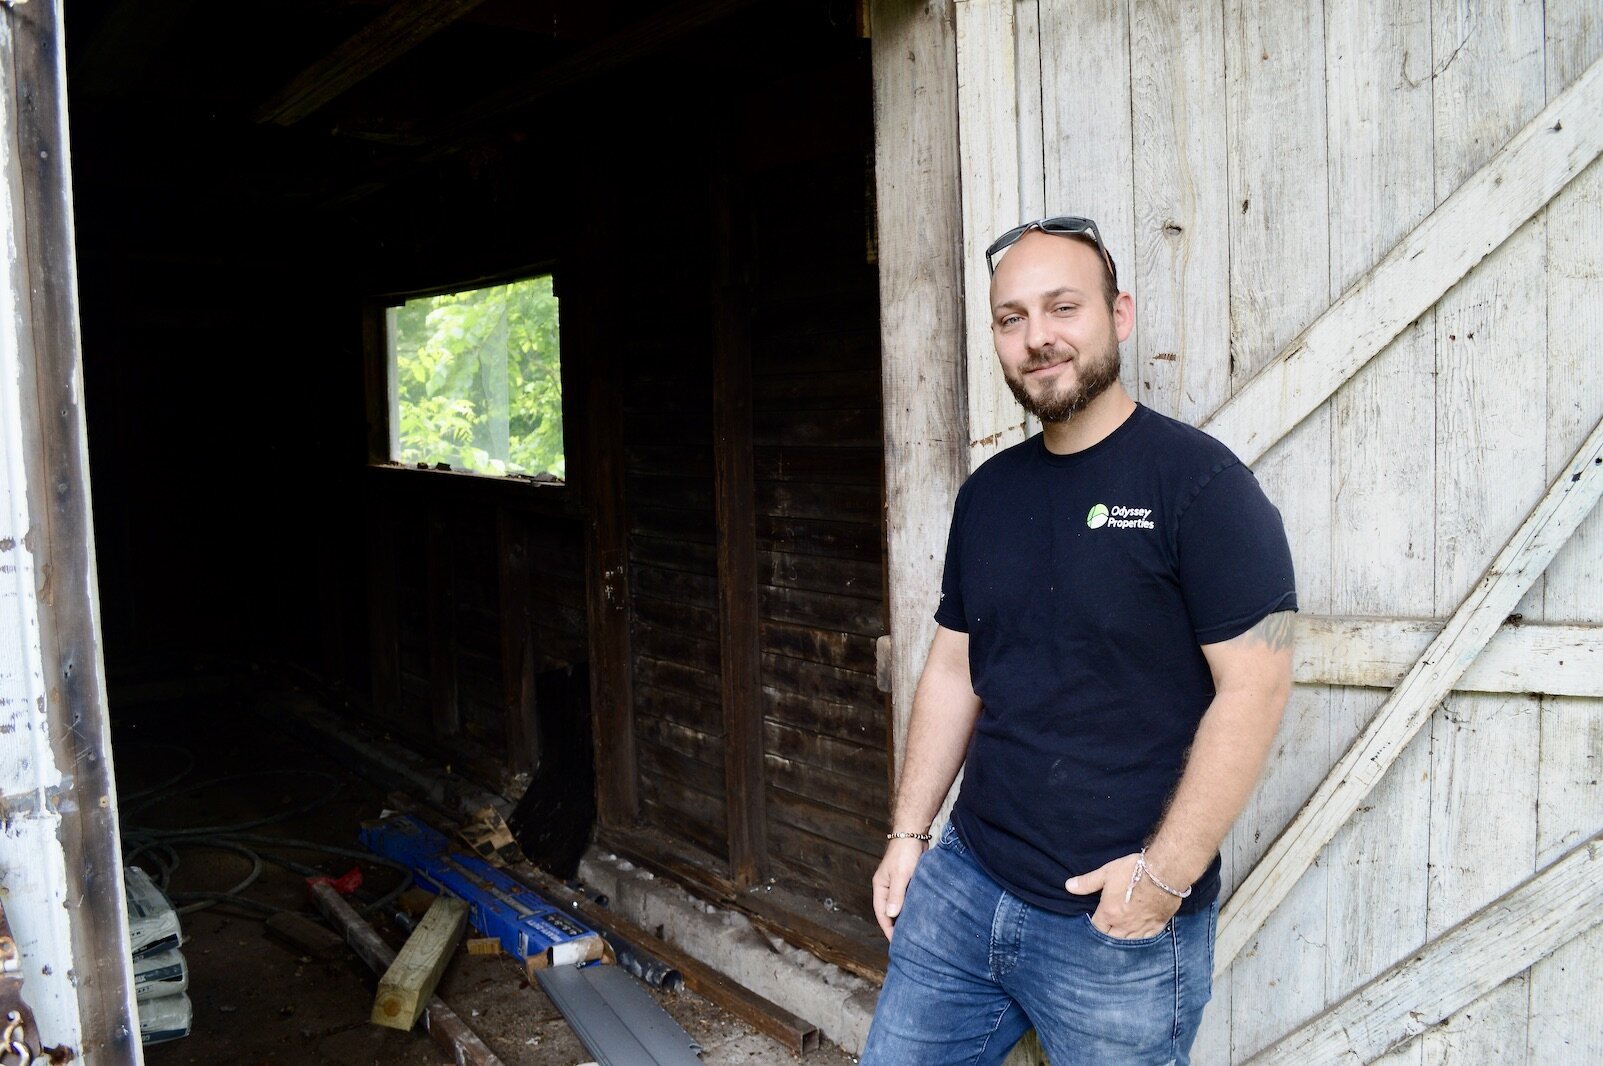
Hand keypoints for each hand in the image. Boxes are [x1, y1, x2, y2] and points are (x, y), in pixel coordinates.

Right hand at [871, 837, 927, 939]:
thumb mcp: (900, 875)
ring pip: (901, 905)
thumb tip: (892, 915)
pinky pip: (909, 899)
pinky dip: (913, 907)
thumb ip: (896, 895)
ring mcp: (898, 884)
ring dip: (906, 917)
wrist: (914, 833)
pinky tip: (921, 915)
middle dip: (896, 926)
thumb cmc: (905, 852)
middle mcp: (887, 887)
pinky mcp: (909, 881)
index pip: (881, 913)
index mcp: (881, 887)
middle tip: (906, 942)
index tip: (897, 943)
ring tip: (915, 933)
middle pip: (890, 911)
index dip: (888, 928)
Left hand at [1066, 853, 1181, 938]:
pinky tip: (1139, 935)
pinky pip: (1146, 939)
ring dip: (1123, 940)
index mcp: (1109, 914)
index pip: (1096, 928)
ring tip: (1120, 936)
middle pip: (1111, 939)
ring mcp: (1141, 927)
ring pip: (1128, 942)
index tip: (1095, 921)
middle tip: (1107, 930)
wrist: (1164, 873)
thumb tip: (1068, 886)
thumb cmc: (1133, 871)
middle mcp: (1124, 925)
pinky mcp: (1156, 926)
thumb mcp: (1106, 873)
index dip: (1094, 925)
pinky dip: (1141, 939)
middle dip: (1107, 936)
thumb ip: (1087, 882)